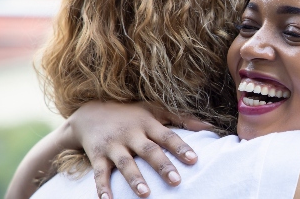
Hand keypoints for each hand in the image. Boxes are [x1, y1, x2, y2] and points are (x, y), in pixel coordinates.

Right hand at [67, 100, 211, 198]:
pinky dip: (102, 188)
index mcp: (147, 123)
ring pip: (125, 163)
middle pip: (149, 151)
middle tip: (176, 181)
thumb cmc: (130, 113)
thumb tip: (210, 127)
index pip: (167, 136)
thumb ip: (182, 118)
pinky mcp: (97, 155)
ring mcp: (114, 145)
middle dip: (162, 165)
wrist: (89, 112)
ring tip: (145, 194)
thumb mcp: (154, 110)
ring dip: (134, 179)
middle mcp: (131, 134)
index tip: (194, 159)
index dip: (181, 147)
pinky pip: (99, 173)